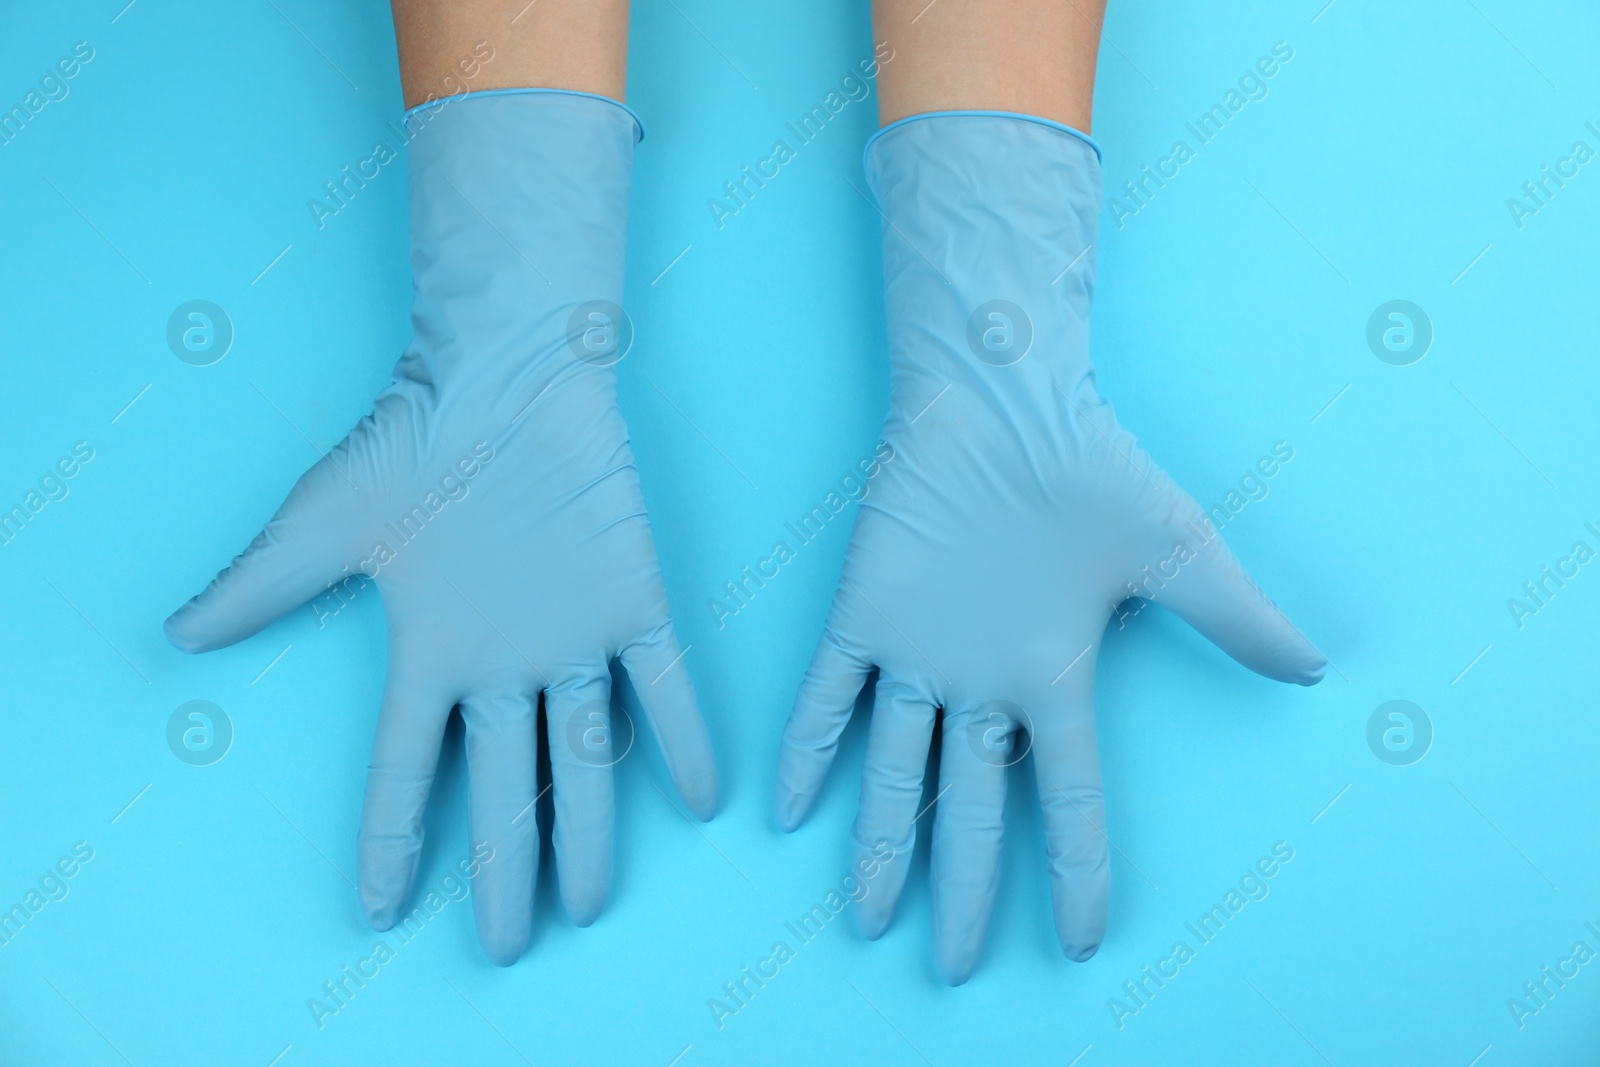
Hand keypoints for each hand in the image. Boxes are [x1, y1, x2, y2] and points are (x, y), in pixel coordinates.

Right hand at [164, 92, 716, 964]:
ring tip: (593, 904)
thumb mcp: (325, 523)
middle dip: (505, 867)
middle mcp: (504, 662)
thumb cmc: (414, 439)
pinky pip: (664, 684)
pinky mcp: (630, 599)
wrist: (501, 370)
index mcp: (433, 653)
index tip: (380, 909)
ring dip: (590, 829)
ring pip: (583, 755)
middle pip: (501, 787)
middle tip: (510, 945)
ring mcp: (569, 636)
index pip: (402, 769)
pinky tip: (702, 800)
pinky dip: (684, 739)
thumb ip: (262, 586)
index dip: (390, 840)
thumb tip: (178, 632)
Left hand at [773, 114, 1322, 984]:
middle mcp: (981, 681)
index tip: (1079, 940)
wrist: (1006, 396)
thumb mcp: (1174, 551)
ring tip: (864, 920)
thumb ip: (1232, 618)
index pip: (1068, 799)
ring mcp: (919, 652)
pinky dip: (805, 748)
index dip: (1074, 870)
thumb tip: (1316, 667)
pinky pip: (826, 694)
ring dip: (880, 845)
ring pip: (894, 771)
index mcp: (1051, 679)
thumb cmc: (1087, 467)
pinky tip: (785, 808)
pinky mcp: (864, 612)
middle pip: (971, 809)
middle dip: (962, 888)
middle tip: (950, 969)